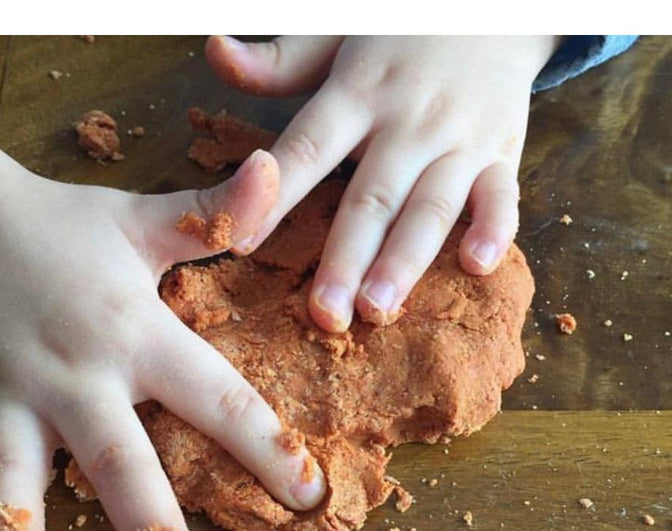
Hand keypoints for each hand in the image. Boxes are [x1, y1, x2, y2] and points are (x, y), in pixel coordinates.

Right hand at [0, 136, 324, 530]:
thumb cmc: (63, 229)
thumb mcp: (143, 219)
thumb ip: (215, 213)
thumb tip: (274, 170)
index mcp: (136, 333)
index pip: (217, 396)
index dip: (267, 446)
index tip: (308, 496)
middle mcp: (73, 375)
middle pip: (118, 457)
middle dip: (152, 528)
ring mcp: (4, 400)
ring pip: (10, 476)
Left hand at [207, 35, 557, 330]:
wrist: (493, 3)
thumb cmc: (400, 29)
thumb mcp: (336, 31)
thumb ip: (279, 60)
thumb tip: (214, 52)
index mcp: (358, 90)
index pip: (308, 147)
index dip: (275, 197)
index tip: (240, 242)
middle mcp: (408, 120)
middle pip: (372, 197)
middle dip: (346, 259)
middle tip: (325, 314)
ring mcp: (459, 138)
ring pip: (431, 207)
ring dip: (406, 261)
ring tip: (379, 309)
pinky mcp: (501, 151)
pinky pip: (502, 194)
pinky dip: (496, 229)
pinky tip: (477, 266)